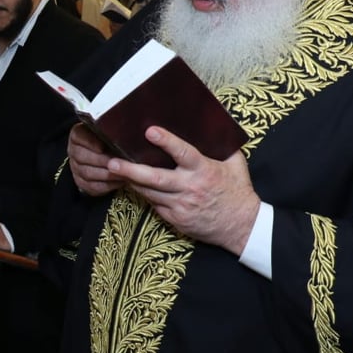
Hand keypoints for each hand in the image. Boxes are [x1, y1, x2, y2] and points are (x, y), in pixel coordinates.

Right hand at [68, 124, 126, 196]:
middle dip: (101, 160)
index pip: (78, 136)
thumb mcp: (110, 132)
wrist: (106, 157)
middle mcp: (74, 151)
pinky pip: (92, 186)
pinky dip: (107, 185)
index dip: (89, 142)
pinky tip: (119, 182)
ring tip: (122, 173)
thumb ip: (112, 131)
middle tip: (117, 162)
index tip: (102, 147)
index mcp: (78, 135)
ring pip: (87, 173)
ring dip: (106, 174)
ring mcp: (76, 168)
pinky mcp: (81, 183)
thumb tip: (125, 132)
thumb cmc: (110, 141)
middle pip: (81, 156)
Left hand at [107, 126, 258, 255]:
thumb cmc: (238, 191)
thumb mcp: (235, 164)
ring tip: (114, 170)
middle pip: (155, 178)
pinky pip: (154, 204)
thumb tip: (212, 125)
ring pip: (149, 192)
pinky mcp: (176, 219)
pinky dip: (144, 194)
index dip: (166, 141)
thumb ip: (222, 145)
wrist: (241, 226)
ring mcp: (181, 206)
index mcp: (204, 171)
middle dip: (131, 170)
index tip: (150, 131)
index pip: (183, 153)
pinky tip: (134, 185)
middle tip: (111, 162)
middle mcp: (190, 188)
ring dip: (131, 181)